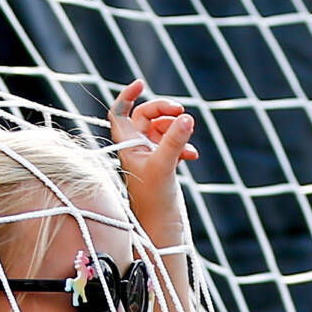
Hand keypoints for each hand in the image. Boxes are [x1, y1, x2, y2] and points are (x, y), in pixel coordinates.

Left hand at [108, 79, 197, 231]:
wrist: (161, 228)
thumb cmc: (154, 201)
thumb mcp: (165, 166)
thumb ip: (175, 140)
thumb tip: (187, 117)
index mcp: (127, 145)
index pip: (120, 112)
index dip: (127, 95)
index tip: (142, 83)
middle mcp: (136, 148)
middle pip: (146, 116)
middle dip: (163, 110)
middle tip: (181, 112)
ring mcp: (150, 157)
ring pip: (161, 130)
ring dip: (176, 128)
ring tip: (187, 137)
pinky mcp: (163, 166)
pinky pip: (173, 145)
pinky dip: (183, 145)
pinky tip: (192, 155)